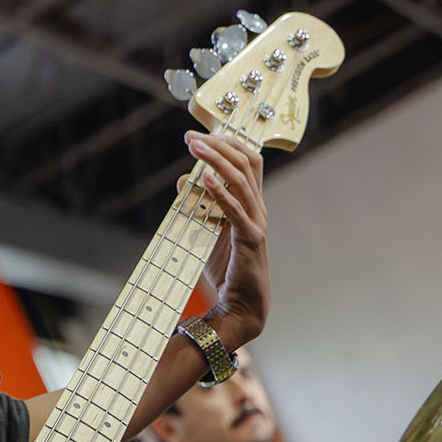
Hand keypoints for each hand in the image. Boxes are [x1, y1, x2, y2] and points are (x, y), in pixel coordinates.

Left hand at [184, 130, 268, 350]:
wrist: (238, 307)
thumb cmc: (224, 271)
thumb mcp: (205, 232)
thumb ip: (196, 206)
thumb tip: (183, 180)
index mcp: (250, 205)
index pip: (248, 162)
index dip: (227, 144)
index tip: (199, 135)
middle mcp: (258, 209)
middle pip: (245, 163)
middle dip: (218, 145)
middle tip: (191, 136)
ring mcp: (257, 223)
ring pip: (241, 180)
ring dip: (216, 160)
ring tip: (195, 147)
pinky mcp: (250, 240)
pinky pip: (235, 211)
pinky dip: (221, 192)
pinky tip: (205, 178)